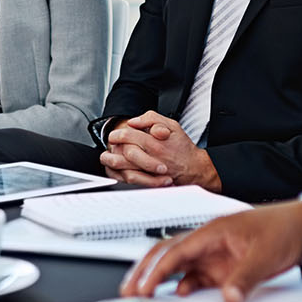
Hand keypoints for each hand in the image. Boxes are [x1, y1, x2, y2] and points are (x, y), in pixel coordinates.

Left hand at [101, 110, 218, 189]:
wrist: (194, 169)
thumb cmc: (183, 148)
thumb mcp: (172, 125)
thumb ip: (152, 119)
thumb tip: (134, 121)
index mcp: (154, 143)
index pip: (128, 136)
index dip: (117, 134)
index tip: (114, 134)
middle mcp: (150, 158)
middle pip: (124, 152)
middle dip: (112, 147)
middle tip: (110, 145)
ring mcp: (148, 172)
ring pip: (123, 168)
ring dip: (111, 162)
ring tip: (106, 157)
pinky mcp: (148, 182)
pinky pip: (128, 180)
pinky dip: (118, 175)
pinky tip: (114, 169)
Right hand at [119, 201, 301, 301]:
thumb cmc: (282, 229)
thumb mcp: (265, 255)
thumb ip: (245, 277)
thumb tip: (229, 299)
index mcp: (212, 232)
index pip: (175, 252)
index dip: (156, 271)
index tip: (143, 288)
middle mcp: (207, 242)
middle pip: (166, 254)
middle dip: (144, 271)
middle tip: (129, 290)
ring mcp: (213, 255)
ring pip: (177, 266)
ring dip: (159, 279)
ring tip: (141, 294)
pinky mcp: (221, 266)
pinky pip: (195, 277)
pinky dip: (182, 288)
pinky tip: (176, 299)